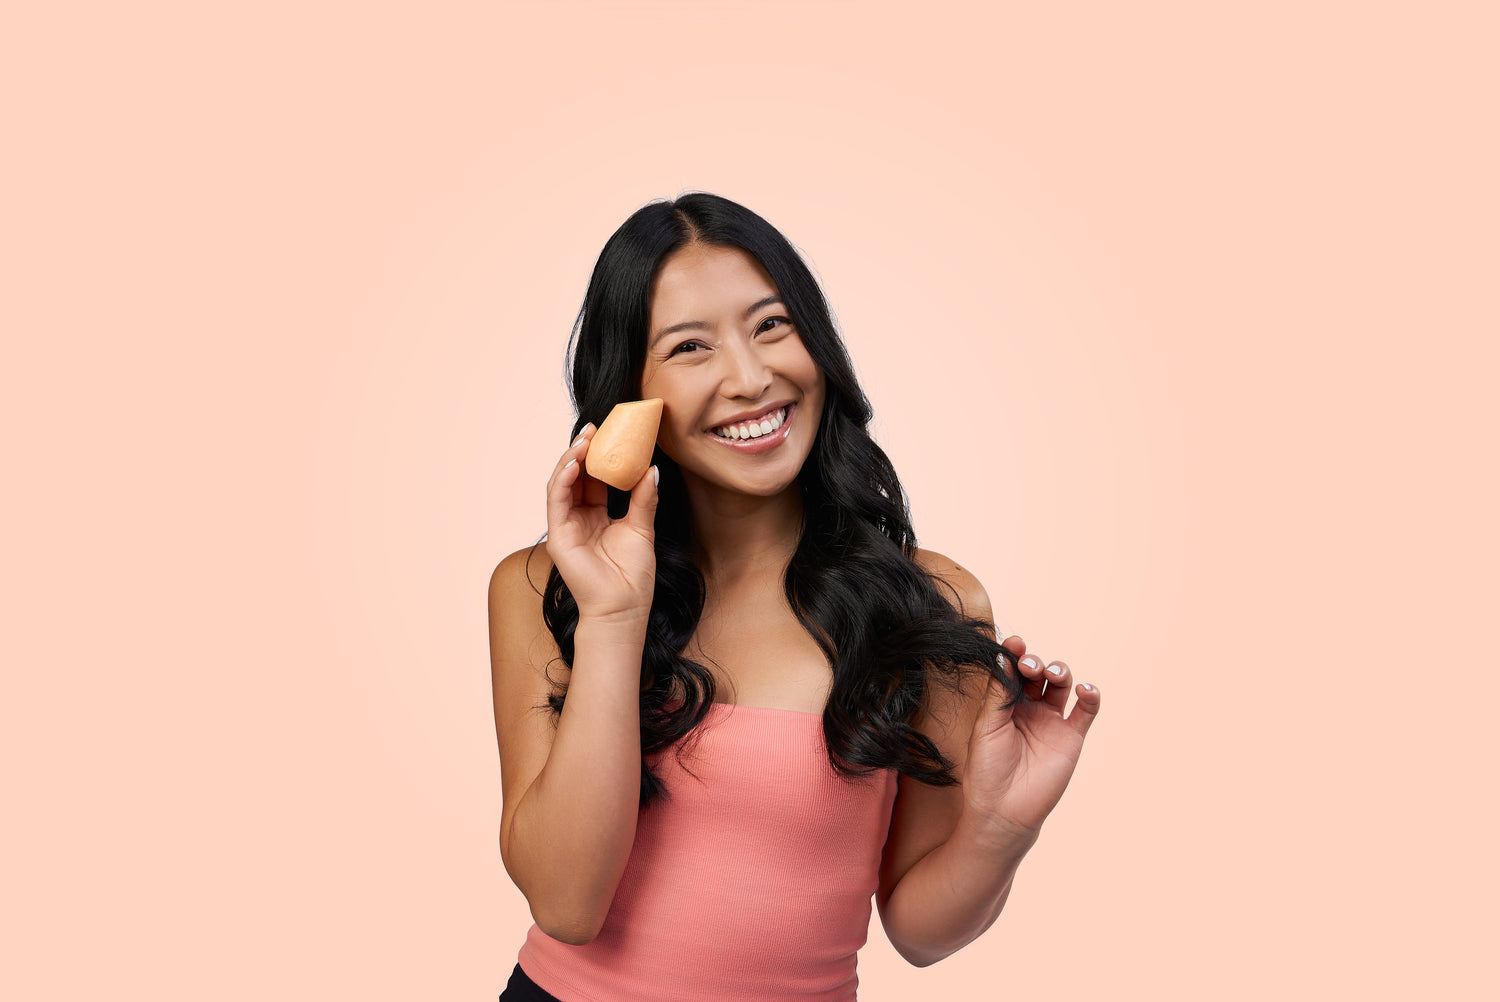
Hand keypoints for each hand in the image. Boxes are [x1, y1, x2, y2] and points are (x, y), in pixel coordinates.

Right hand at [544, 423, 659, 621]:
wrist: (624, 606)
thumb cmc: (633, 575)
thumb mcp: (642, 527)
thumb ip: (643, 497)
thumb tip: (652, 468)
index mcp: (597, 517)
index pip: (594, 479)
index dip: (599, 455)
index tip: (611, 432)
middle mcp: (578, 519)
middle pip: (576, 476)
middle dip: (582, 450)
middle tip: (595, 428)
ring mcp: (566, 527)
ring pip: (562, 483)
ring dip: (570, 459)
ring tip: (584, 440)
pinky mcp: (558, 536)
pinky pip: (556, 500)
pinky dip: (563, 479)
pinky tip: (574, 464)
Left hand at [961, 635, 1100, 845]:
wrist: (1004, 810)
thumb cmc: (987, 770)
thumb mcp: (987, 726)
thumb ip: (999, 694)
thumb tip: (1004, 657)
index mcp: (1004, 705)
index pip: (1013, 671)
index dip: (1016, 654)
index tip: (1015, 643)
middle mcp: (1029, 709)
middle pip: (1038, 673)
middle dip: (1035, 662)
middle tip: (1029, 665)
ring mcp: (1051, 722)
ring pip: (1062, 685)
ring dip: (1059, 671)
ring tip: (1051, 673)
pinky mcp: (1071, 737)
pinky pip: (1086, 711)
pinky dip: (1090, 695)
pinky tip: (1085, 689)